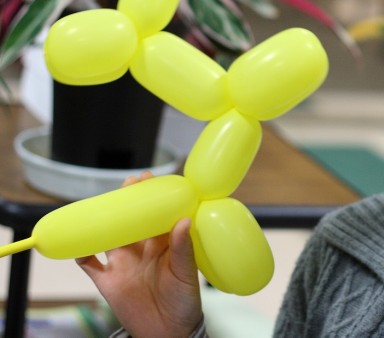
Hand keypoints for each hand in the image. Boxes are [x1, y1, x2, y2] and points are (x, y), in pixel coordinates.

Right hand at [76, 172, 202, 337]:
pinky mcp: (108, 281)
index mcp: (164, 244)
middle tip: (128, 183)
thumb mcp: (187, 274)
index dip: (152, 197)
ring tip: (100, 203)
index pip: (157, 215)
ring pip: (109, 236)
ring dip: (104, 220)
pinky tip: (76, 241)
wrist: (168, 334)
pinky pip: (89, 265)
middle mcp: (142, 250)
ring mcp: (123, 264)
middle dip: (128, 201)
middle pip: (131, 220)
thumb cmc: (184, 303)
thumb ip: (184, 248)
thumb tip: (183, 220)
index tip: (148, 180)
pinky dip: (80, 253)